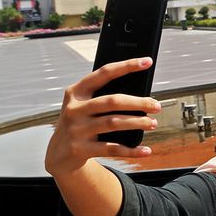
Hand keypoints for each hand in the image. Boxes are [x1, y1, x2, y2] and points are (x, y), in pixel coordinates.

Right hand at [44, 57, 161, 175]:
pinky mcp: (79, 149)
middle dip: (138, 102)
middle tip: (157, 106)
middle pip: (112, 101)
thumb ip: (105, 97)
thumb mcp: (85, 106)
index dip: (126, 66)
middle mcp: (74, 109)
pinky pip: (111, 149)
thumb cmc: (81, 123)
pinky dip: (131, 150)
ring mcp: (76, 130)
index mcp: (76, 92)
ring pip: (113, 123)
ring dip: (137, 123)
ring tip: (153, 123)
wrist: (58, 154)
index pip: (104, 73)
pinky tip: (146, 150)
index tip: (147, 61)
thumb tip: (143, 95)